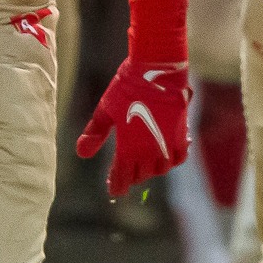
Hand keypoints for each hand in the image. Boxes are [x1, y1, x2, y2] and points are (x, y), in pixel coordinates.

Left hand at [76, 59, 190, 195]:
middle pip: (142, 175)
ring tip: (145, 166)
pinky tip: (166, 157)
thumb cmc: (127, 88)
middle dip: (133, 177)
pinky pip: (180, 157)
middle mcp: (149, 152)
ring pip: (161, 169)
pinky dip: (173, 161)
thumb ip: (95, 133)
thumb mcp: (105, 110)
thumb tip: (81, 153)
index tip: (114, 191)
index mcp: (128, 149)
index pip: (122, 177)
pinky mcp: (181, 134)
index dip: (117, 186)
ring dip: (152, 170)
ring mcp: (167, 144)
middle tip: (126, 175)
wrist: (157, 71)